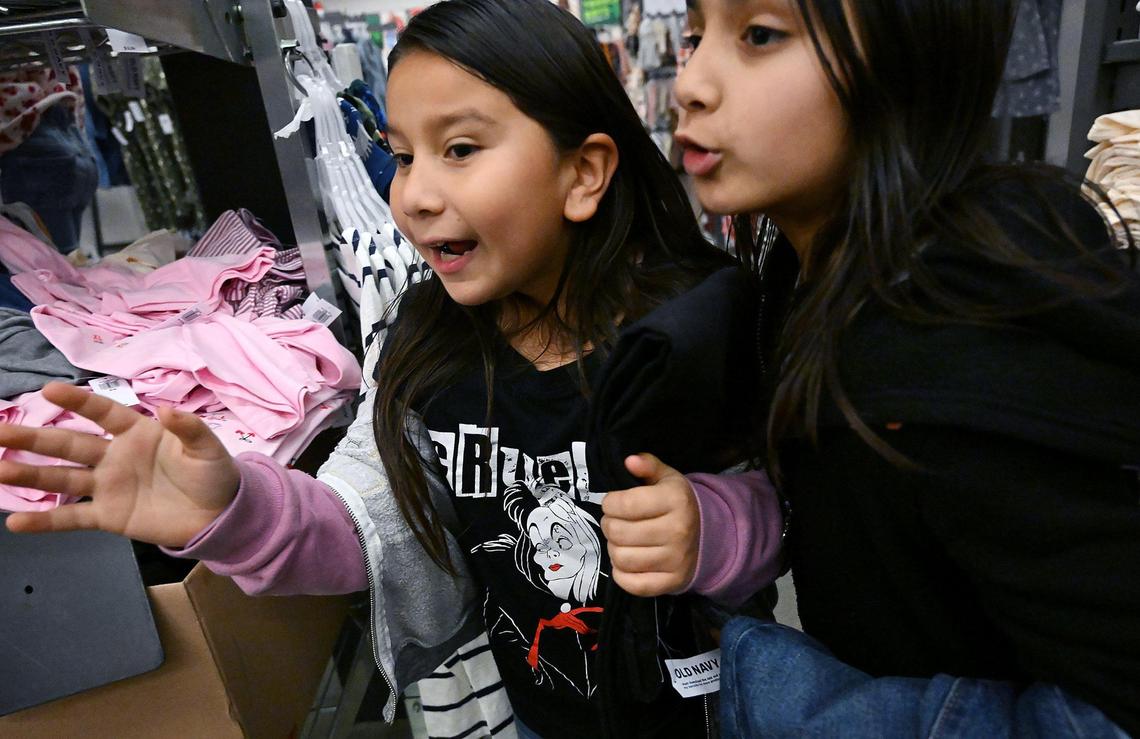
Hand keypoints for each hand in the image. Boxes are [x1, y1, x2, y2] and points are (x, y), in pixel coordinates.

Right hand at [1, 382, 239, 547]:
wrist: (221, 516)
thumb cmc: (213, 474)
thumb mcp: (207, 449)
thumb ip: (189, 429)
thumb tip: (166, 409)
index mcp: (137, 433)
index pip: (102, 413)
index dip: (77, 402)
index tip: (48, 389)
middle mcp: (115, 456)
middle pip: (69, 444)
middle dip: (33, 438)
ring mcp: (108, 486)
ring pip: (62, 478)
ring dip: (29, 475)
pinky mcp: (108, 516)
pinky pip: (72, 518)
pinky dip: (45, 522)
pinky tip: (16, 523)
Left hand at [601, 453, 699, 596]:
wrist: (709, 536)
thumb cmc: (677, 504)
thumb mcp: (666, 479)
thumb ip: (648, 466)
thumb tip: (630, 461)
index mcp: (676, 500)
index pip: (625, 504)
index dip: (610, 503)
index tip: (612, 503)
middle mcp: (678, 530)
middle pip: (619, 532)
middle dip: (609, 525)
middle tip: (615, 522)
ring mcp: (676, 560)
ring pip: (621, 558)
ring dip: (614, 548)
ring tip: (621, 540)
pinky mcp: (672, 583)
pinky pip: (632, 584)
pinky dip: (621, 574)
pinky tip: (627, 561)